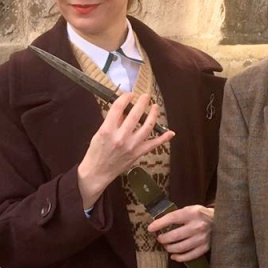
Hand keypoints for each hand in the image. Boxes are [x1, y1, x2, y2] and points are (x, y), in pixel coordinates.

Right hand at [77, 93, 172, 208]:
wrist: (97, 172)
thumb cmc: (96, 152)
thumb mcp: (99, 133)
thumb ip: (112, 121)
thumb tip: (124, 110)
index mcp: (107, 130)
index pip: (118, 108)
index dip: (125, 98)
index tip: (129, 95)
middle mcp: (121, 137)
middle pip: (135, 115)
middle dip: (141, 103)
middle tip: (145, 96)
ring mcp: (131, 146)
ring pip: (147, 126)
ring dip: (153, 115)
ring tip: (155, 107)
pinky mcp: (138, 153)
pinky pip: (153, 144)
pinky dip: (163, 138)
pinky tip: (170, 133)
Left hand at [147, 205, 213, 262]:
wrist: (221, 221)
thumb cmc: (200, 215)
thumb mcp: (190, 209)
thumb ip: (177, 215)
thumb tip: (157, 224)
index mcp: (192, 213)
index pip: (172, 218)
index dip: (159, 224)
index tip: (150, 228)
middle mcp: (197, 226)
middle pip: (175, 236)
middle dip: (164, 239)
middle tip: (160, 239)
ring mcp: (202, 238)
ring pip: (181, 247)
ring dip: (170, 248)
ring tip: (166, 246)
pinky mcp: (205, 247)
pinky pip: (190, 256)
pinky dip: (179, 258)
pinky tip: (174, 256)